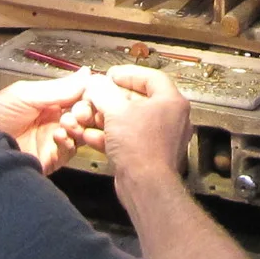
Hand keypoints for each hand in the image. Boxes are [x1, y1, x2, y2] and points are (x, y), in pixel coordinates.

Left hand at [0, 72, 99, 172]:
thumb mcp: (26, 94)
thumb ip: (58, 88)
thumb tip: (87, 72)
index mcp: (50, 101)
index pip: (79, 96)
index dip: (89, 95)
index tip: (95, 94)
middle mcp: (55, 120)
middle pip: (84, 116)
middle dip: (86, 112)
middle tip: (80, 111)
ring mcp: (53, 141)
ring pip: (80, 134)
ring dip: (77, 127)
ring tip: (67, 123)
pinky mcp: (50, 160)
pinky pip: (68, 151)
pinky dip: (68, 143)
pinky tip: (57, 135)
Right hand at [87, 65, 192, 186]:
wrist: (145, 185)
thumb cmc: (140, 146)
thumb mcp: (116, 111)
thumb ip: (104, 93)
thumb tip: (96, 84)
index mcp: (171, 102)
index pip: (151, 77)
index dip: (128, 74)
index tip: (110, 75)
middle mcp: (170, 119)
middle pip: (137, 100)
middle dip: (111, 99)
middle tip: (96, 95)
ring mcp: (159, 138)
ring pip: (129, 121)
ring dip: (106, 118)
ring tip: (88, 116)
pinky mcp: (147, 155)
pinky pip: (127, 139)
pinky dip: (109, 136)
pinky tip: (90, 135)